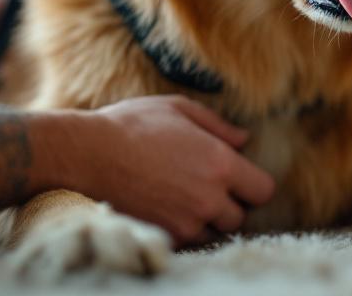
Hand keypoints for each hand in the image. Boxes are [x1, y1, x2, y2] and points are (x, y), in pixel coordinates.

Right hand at [41, 96, 275, 246]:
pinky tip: (166, 207)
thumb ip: (219, 126)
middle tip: (204, 185)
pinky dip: (183, 230)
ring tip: (183, 196)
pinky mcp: (164, 236)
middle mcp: (209, 198)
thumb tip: (244, 140)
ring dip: (206, 220)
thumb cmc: (134, 124)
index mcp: (221, 164)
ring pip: (214, 232)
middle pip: (239, 216)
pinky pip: (188, 241)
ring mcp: (186, 221)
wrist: (88, 153)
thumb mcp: (180, 109)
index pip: (263, 190)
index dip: (252, 184)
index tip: (238, 177)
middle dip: (228, 203)